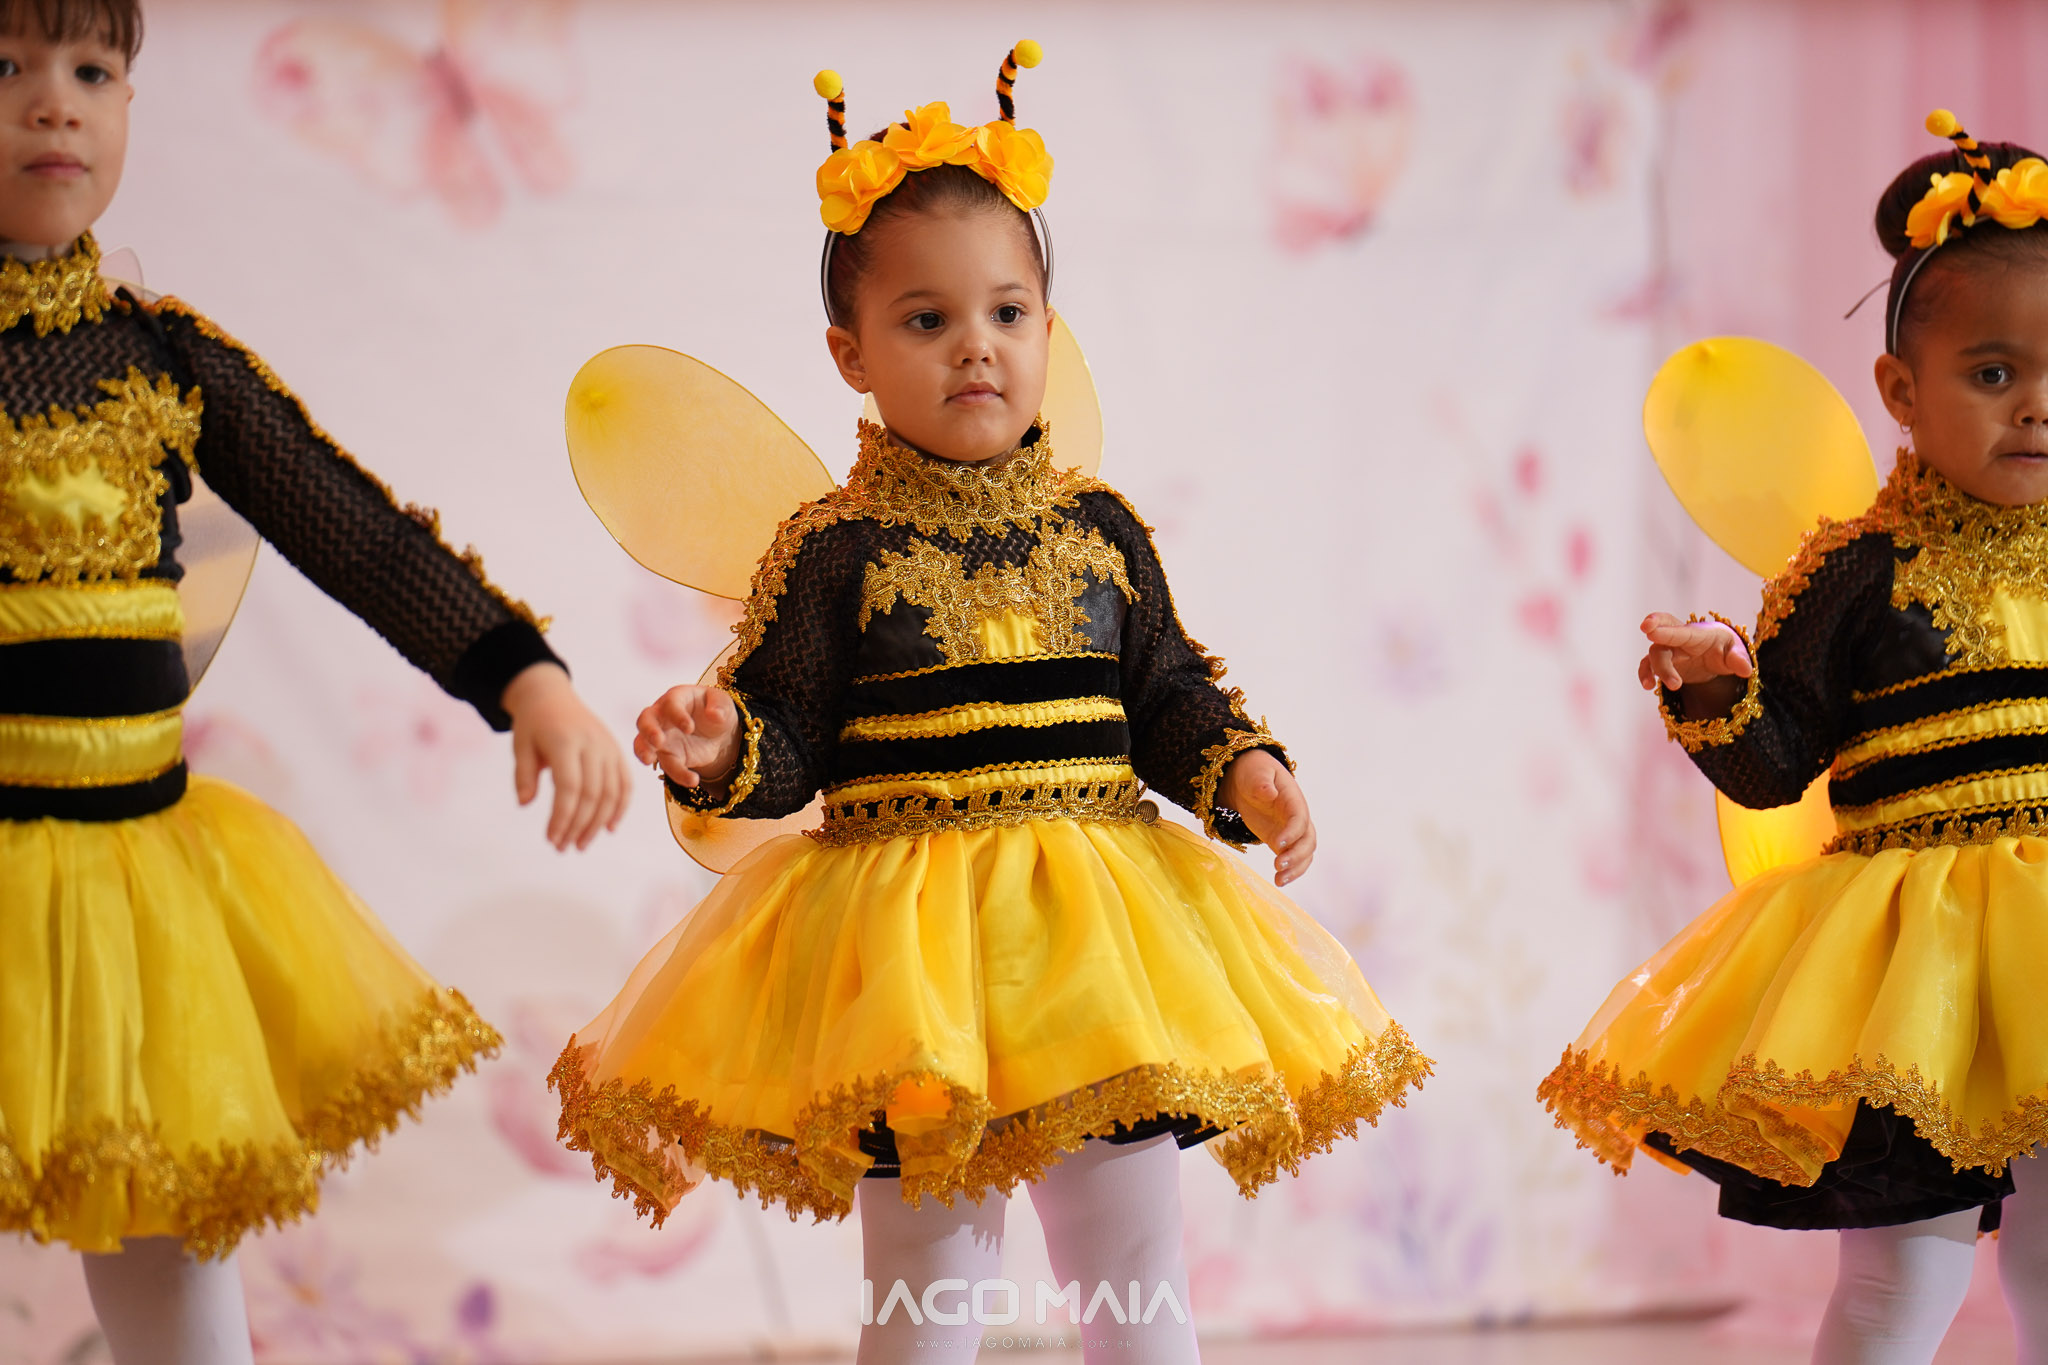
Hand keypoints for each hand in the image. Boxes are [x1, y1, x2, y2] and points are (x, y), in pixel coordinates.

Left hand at [502, 663, 630, 850]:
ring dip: (598, 823)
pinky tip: (609, 828)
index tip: (551, 839)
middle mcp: (592, 744)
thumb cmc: (533, 726)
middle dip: (578, 826)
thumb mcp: (520, 746)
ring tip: (580, 844)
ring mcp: (609, 747)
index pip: (569, 787)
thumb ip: (523, 775)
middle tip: (563, 847)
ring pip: (611, 793)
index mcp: (565, 741)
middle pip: (592, 794)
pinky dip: (620, 807)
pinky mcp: (617, 751)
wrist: (552, 696)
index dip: (561, 817)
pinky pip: (625, 783)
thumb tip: (525, 804)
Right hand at [634, 685, 741, 792]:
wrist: (718, 734)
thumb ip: (720, 707)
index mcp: (677, 698)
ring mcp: (661, 737)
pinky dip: (676, 774)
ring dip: (643, 751)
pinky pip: (666, 765)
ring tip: (648, 761)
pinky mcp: (667, 755)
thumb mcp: (724, 704)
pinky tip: (692, 779)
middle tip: (658, 742)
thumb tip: (715, 715)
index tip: (690, 728)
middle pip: (645, 720)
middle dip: (649, 731)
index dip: (677, 715)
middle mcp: (663, 716)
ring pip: (642, 743)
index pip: (670, 704)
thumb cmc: (716, 711)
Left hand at [1218, 749, 1315, 886]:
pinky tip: (1278, 880)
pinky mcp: (1282, 841)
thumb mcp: (1255, 772)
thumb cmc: (1253, 771)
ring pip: (1304, 853)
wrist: (1248, 778)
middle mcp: (1298, 817)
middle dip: (1296, 855)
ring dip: (1295, 869)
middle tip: (1278, 865)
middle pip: (1307, 840)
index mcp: (1293, 800)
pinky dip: (1290, 871)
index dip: (1292, 833)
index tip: (1277, 844)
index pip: (1300, 819)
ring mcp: (1292, 831)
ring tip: (1278, 880)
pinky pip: (1293, 859)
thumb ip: (1261, 782)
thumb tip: (1269, 793)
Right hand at [1637, 613, 1752, 692]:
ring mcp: (1669, 651)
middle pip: (1663, 635)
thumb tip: (1746, 670)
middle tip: (1647, 630)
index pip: (1681, 632)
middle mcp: (1679, 639)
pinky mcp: (1664, 663)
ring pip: (1654, 655)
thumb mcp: (1736, 651)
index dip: (1666, 631)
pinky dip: (1645, 674)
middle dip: (1654, 630)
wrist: (1716, 654)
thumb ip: (1739, 659)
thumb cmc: (1725, 648)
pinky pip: (1648, 666)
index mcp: (1698, 633)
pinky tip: (1648, 686)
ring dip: (1657, 669)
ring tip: (1666, 685)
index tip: (1650, 630)